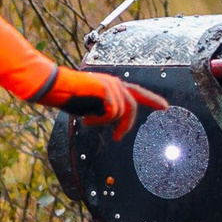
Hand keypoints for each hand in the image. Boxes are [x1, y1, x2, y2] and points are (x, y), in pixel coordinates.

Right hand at [38, 68, 168, 137]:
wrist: (55, 87)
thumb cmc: (69, 97)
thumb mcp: (92, 106)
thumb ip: (106, 110)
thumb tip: (116, 123)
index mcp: (113, 86)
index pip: (137, 92)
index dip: (152, 99)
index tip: (166, 107)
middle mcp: (115, 83)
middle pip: (132, 107)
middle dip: (126, 125)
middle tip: (117, 138)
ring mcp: (112, 84)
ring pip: (121, 112)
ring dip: (104, 122)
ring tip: (88, 121)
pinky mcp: (106, 88)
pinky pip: (112, 113)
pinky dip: (99, 120)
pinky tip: (86, 119)